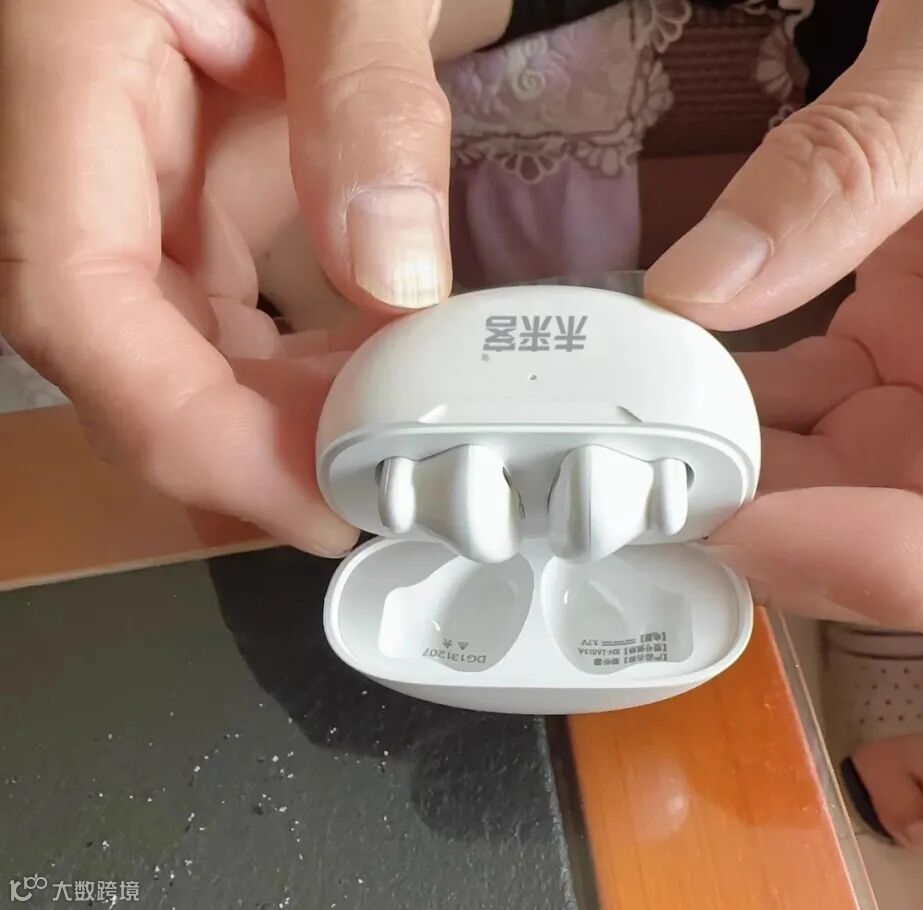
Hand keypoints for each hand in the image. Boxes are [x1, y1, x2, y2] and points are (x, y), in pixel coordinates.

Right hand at [0, 0, 461, 554]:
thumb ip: (368, 99)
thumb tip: (396, 273)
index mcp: (69, 66)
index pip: (74, 300)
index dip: (183, 427)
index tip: (308, 498)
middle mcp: (84, 136)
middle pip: (125, 345)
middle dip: (246, 441)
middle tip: (372, 491)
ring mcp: (137, 163)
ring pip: (176, 335)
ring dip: (278, 410)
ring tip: (386, 439)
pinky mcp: (195, 175)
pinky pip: (223, 296)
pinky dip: (297, 354)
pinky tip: (371, 368)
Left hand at [645, 0, 922, 630]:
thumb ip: (859, 164)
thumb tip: (699, 283)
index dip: (874, 563)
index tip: (737, 526)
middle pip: (920, 527)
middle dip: (785, 526)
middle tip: (658, 494)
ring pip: (856, 475)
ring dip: (749, 469)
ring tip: (648, 438)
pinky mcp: (922, 337)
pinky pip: (827, 404)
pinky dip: (750, 405)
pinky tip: (683, 380)